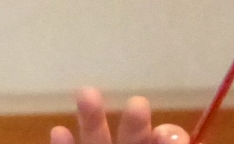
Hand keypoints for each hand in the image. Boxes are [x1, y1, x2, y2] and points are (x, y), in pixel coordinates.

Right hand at [50, 88, 191, 143]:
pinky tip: (59, 131)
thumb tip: (175, 136)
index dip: (167, 136)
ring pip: (97, 142)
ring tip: (86, 94)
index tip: (165, 134)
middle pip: (133, 138)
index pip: (165, 139)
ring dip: (92, 119)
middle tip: (138, 104)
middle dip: (135, 123)